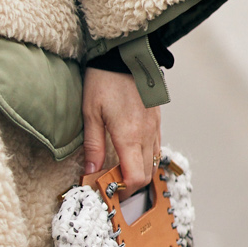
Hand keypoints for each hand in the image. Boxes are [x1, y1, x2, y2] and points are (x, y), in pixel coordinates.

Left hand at [82, 67, 160, 188]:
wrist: (125, 55)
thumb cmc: (104, 80)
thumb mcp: (90, 112)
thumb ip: (92, 146)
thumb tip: (90, 172)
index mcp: (128, 136)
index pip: (135, 178)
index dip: (124, 191)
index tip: (110, 191)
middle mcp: (146, 134)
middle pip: (146, 175)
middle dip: (131, 186)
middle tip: (112, 184)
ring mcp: (154, 127)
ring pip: (153, 162)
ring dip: (139, 171)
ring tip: (120, 170)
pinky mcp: (156, 120)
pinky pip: (155, 147)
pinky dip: (145, 157)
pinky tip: (130, 152)